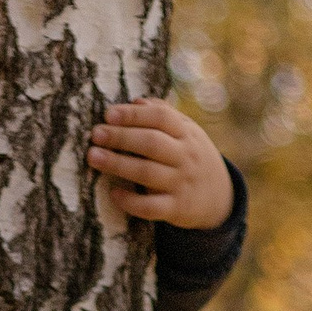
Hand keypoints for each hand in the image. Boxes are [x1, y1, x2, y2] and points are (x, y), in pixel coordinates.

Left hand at [88, 97, 233, 229]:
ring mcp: (181, 183)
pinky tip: (113, 193)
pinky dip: (130, 201)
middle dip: (121, 137)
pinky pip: (150, 207)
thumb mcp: (187, 132)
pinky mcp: (176, 209)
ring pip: (147, 173)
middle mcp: (186, 157)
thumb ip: (164, 115)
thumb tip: (136, 101)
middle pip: (152, 143)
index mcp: (187, 134)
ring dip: (118, 164)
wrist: (218, 198)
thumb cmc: (191, 157)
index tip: (108, 114)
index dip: (133, 115)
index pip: (161, 118)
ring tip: (93, 157)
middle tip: (95, 134)